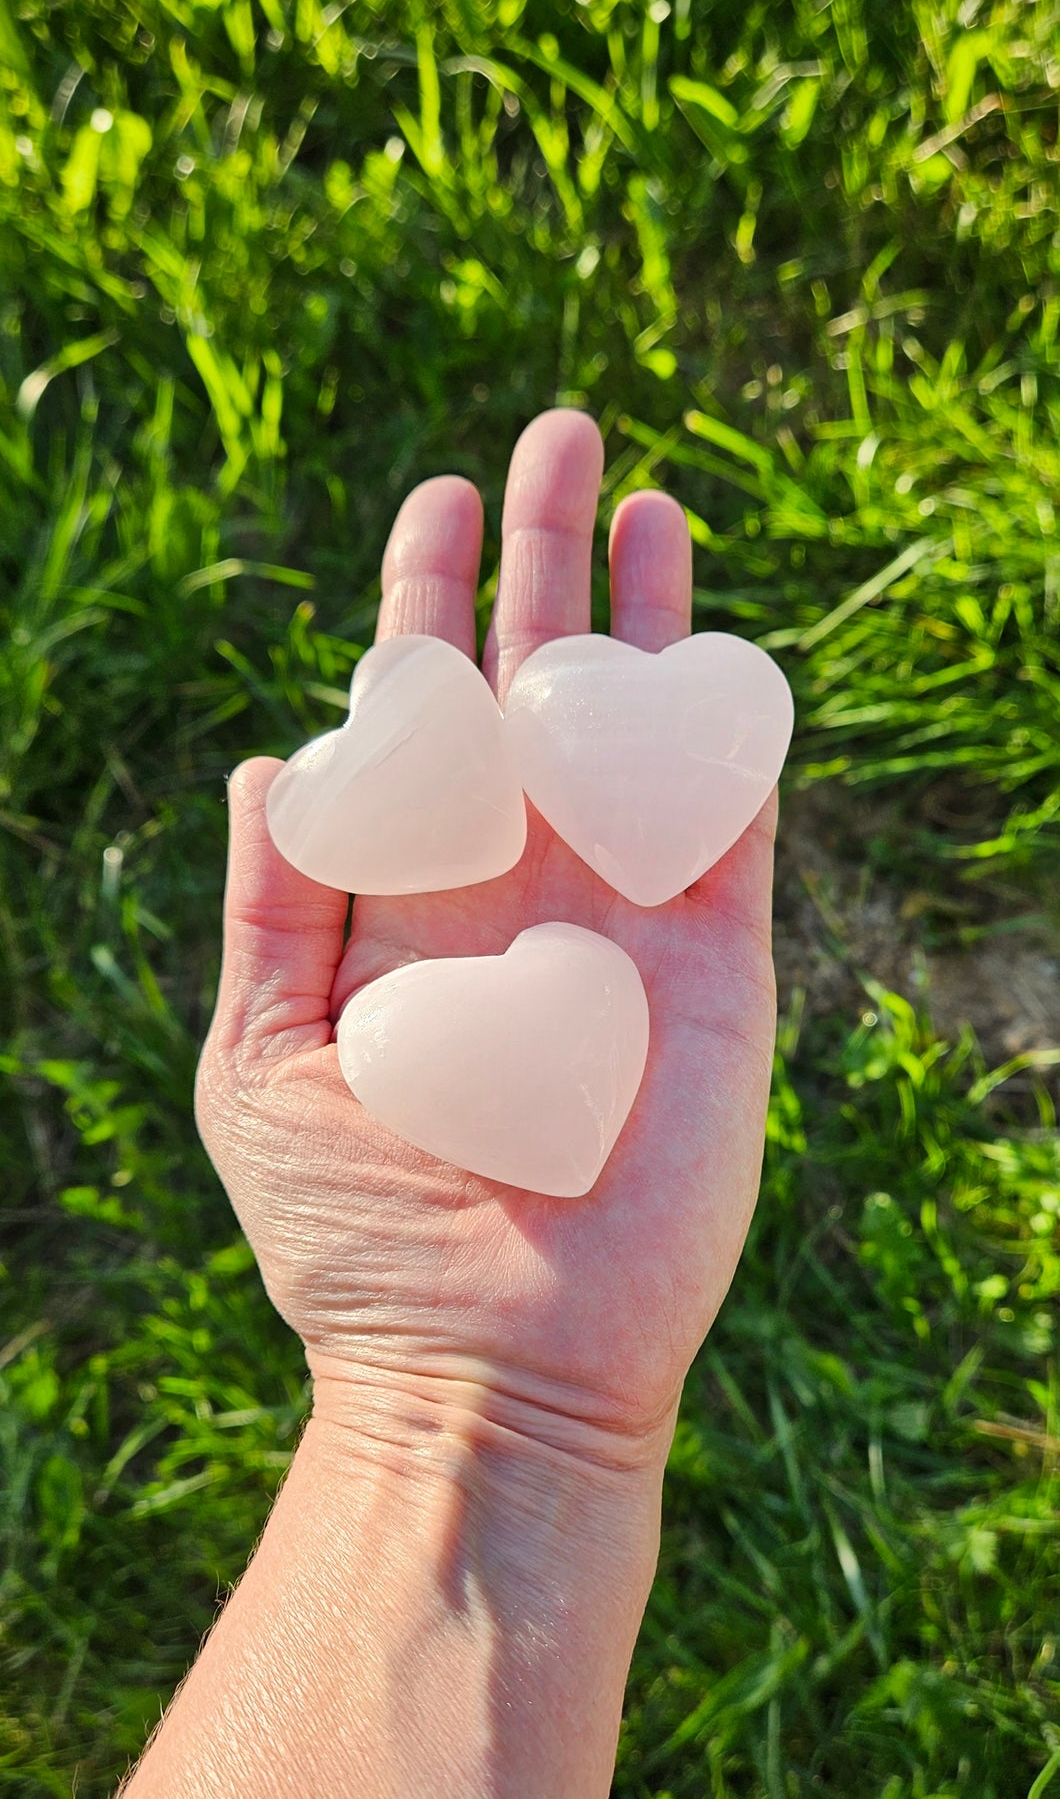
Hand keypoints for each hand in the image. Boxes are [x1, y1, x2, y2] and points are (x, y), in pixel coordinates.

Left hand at [195, 410, 777, 1477]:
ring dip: (641, 612)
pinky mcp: (713, 967)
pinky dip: (722, 724)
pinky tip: (710, 630)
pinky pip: (725, 819)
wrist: (487, 1363)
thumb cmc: (354, 1235)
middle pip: (535, 691)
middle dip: (540, 566)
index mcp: (409, 902)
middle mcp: (519, 890)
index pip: (426, 720)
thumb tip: (269, 755)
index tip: (432, 512)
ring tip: (640, 494)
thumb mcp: (264, 1059)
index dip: (426, 612)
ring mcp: (621, 920)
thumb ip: (271, 907)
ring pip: (637, 729)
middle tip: (554, 436)